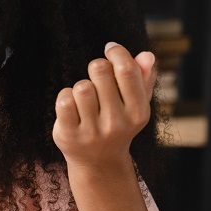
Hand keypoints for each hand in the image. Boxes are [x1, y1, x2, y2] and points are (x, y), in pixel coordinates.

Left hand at [52, 42, 155, 169]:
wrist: (98, 162)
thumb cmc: (118, 123)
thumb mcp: (136, 105)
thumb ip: (144, 79)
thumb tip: (146, 55)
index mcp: (138, 112)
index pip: (127, 70)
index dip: (117, 52)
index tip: (110, 48)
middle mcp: (116, 124)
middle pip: (100, 70)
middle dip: (97, 67)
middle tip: (98, 78)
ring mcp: (92, 131)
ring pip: (81, 86)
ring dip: (81, 86)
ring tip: (87, 98)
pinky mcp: (69, 135)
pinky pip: (64, 100)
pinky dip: (65, 96)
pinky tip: (72, 106)